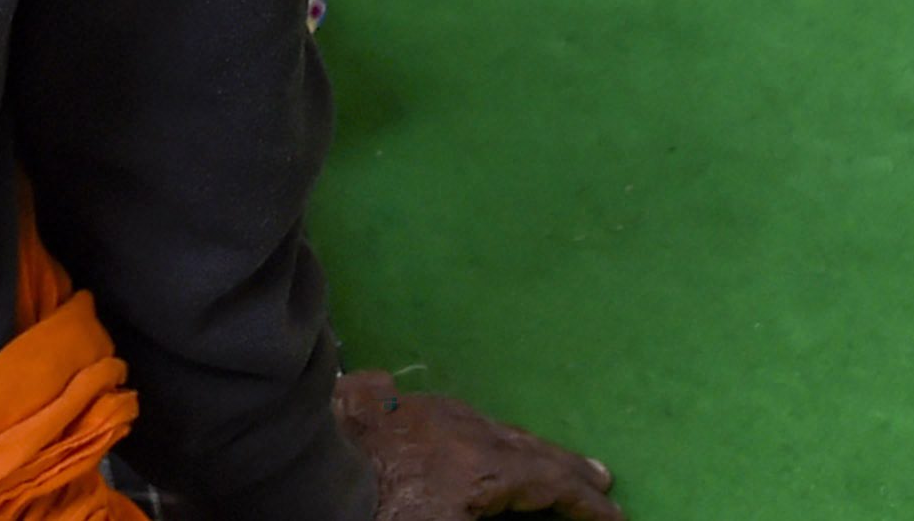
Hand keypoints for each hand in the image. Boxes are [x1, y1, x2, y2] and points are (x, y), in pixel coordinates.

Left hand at [340, 369, 623, 518]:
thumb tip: (525, 499)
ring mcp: (415, 410)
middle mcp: (458, 428)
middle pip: (523, 448)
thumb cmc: (382, 514)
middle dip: (563, 468)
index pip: (550, 483)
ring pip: (481, 425)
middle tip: (596, 479)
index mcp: (480, 467)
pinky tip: (460, 427)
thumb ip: (493, 517)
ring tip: (536, 457)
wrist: (297, 469)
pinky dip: (461, 426)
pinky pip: (432, 411)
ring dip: (515, 444)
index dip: (586, 505)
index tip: (616, 517)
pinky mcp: (374, 404)